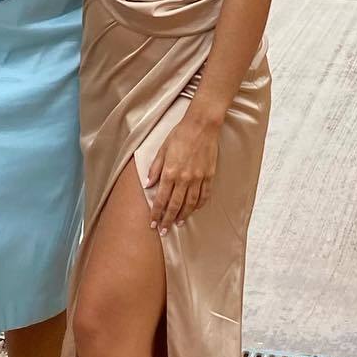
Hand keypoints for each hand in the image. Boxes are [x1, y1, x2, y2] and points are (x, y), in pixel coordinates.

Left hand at [145, 111, 219, 232]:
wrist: (202, 126)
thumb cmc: (180, 135)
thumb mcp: (162, 149)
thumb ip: (155, 169)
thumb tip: (147, 185)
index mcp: (170, 172)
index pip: (161, 199)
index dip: (156, 213)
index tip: (153, 223)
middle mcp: (184, 178)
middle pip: (175, 206)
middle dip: (168, 220)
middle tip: (164, 231)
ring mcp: (198, 178)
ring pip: (190, 204)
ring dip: (183, 215)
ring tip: (178, 223)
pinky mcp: (209, 176)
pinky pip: (204, 195)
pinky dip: (199, 205)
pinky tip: (194, 210)